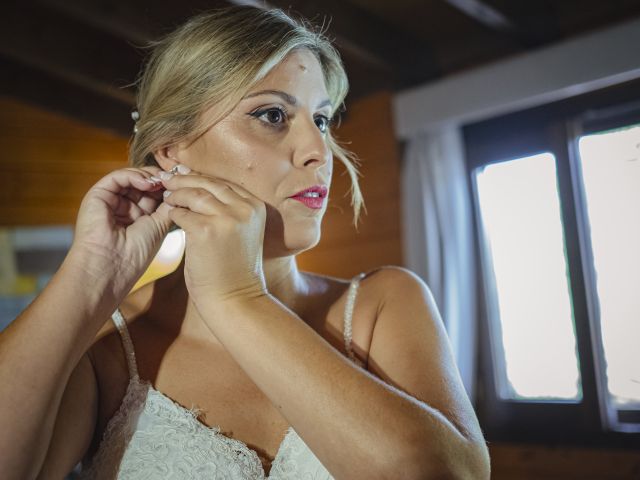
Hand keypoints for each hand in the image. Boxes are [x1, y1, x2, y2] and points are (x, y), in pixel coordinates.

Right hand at [69, 167, 172, 295]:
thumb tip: (180, 189)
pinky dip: (134, 176)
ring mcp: (110, 200)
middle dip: (160, 180)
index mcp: (137, 216)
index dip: (168, 188)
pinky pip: (117, 177)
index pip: (153, 194)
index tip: (183, 185)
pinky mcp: (97, 195)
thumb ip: (168, 206)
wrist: (112, 266)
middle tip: (175, 178)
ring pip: (131, 178)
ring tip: (162, 182)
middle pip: (143, 183)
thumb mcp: (159, 226)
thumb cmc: (135, 253)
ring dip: (149, 177)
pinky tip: (148, 183)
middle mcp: (123, 207)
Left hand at [160, 168, 267, 307]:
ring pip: (194, 194)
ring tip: (165, 196)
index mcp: (256, 207)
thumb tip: (200, 187)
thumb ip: (227, 211)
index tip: (184, 175)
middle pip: (209, 183)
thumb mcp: (240, 233)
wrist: (235, 299)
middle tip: (167, 179)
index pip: (224, 183)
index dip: (201, 177)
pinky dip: (173, 213)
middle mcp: (244, 208)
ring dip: (176, 194)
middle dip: (185, 179)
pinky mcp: (206, 230)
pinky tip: (167, 215)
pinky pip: (182, 213)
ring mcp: (226, 218)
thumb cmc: (234, 269)